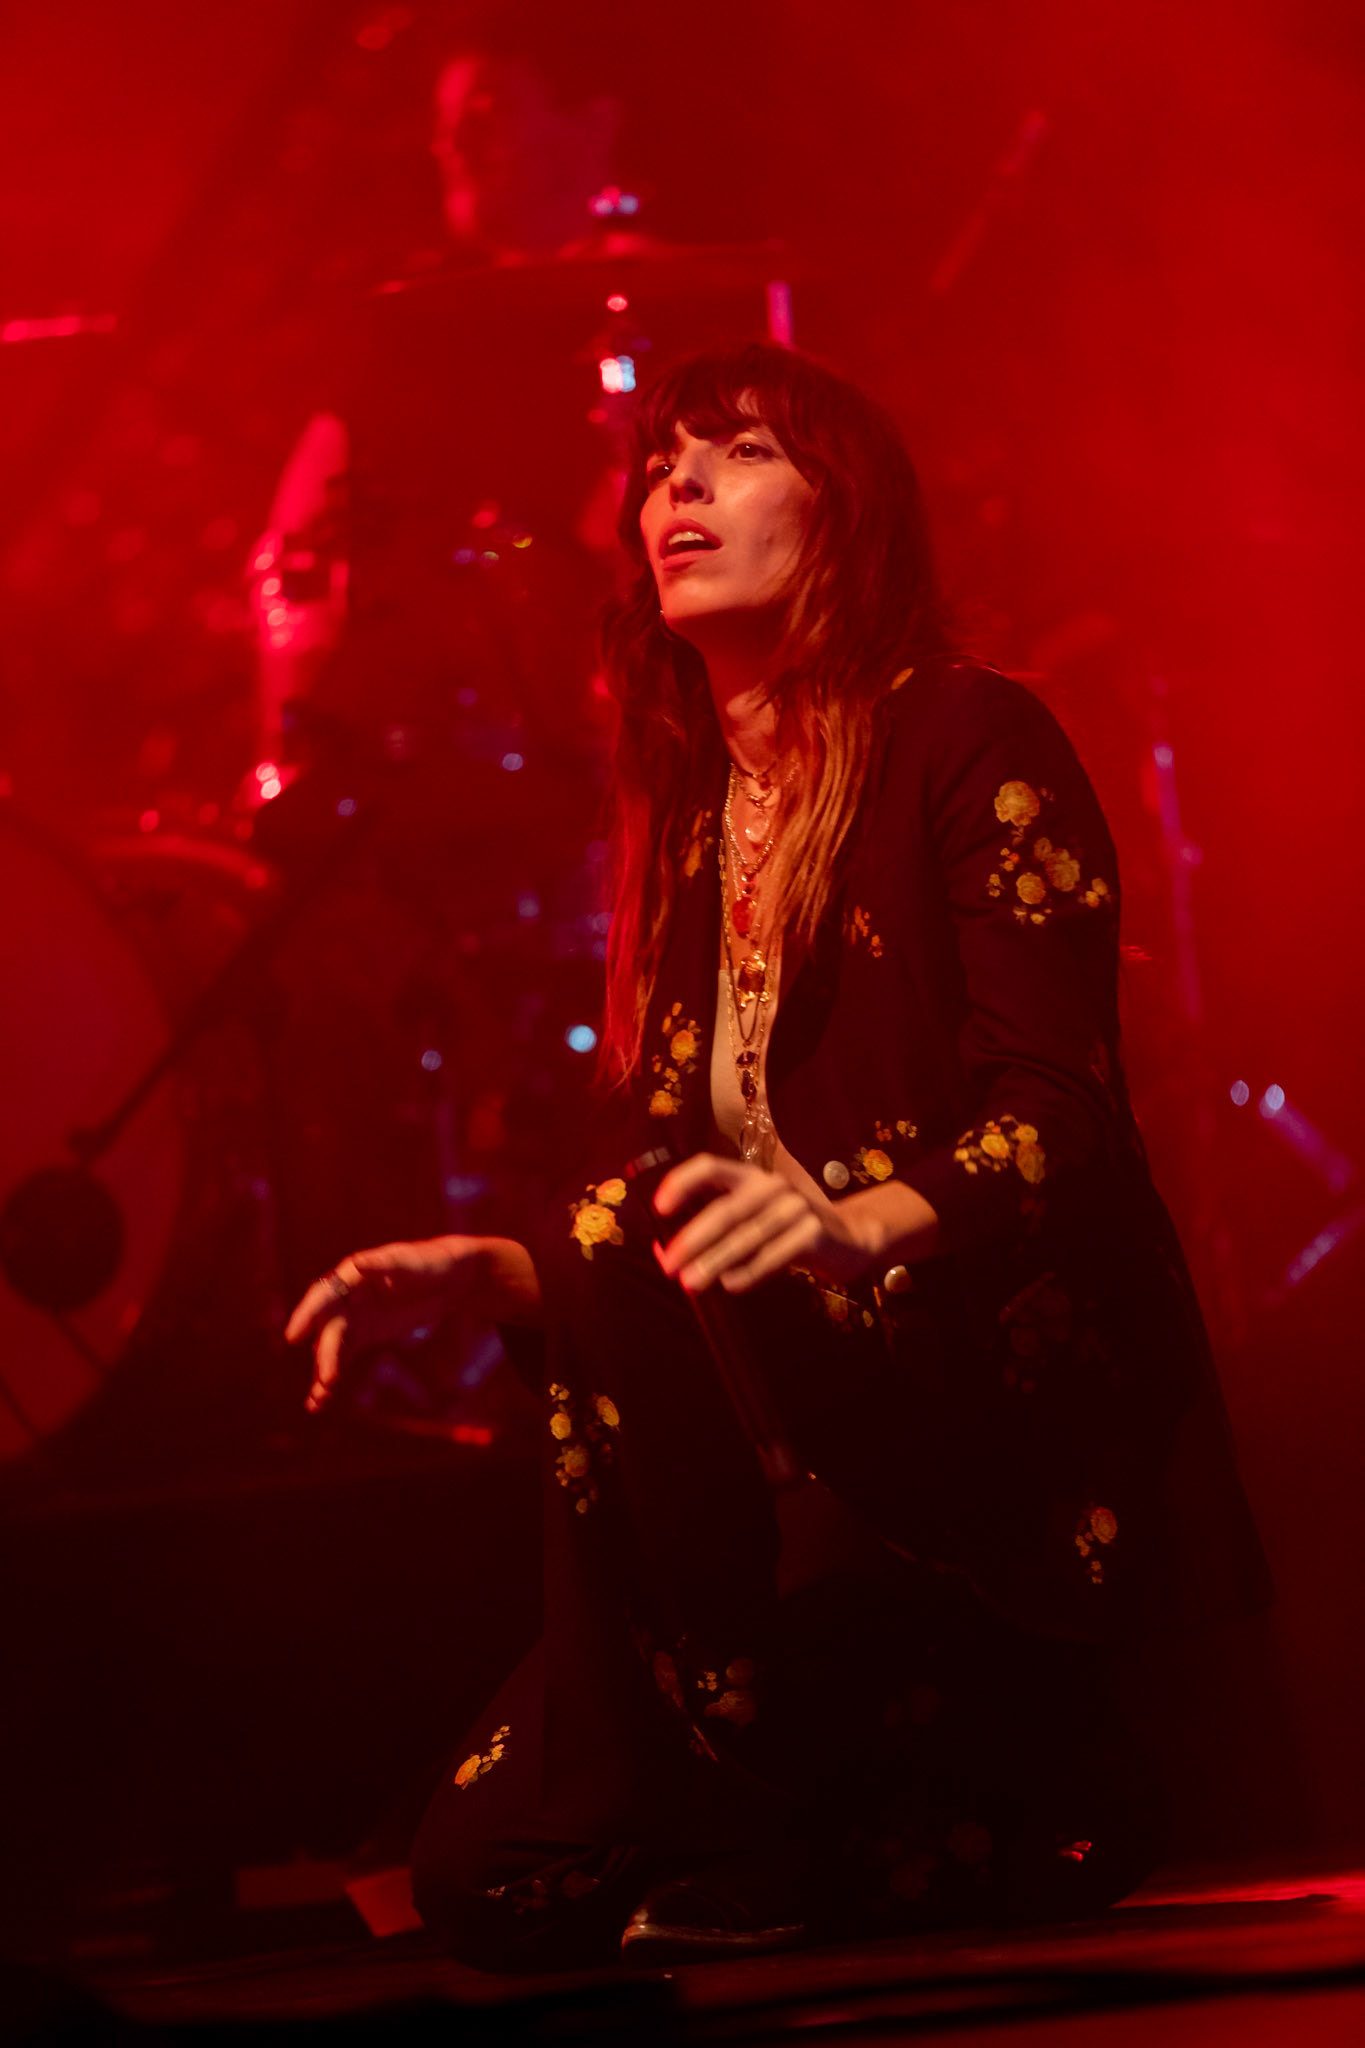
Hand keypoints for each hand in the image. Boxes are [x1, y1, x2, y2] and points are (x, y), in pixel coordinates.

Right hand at [284, 1235, 539, 1411]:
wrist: (451, 1277)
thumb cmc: (431, 1263)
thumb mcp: (412, 1264)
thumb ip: (383, 1265)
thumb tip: (356, 1263)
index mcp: (353, 1274)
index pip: (324, 1295)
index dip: (308, 1315)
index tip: (294, 1336)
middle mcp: (346, 1296)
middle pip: (329, 1328)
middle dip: (325, 1354)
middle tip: (328, 1379)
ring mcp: (354, 1317)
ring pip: (331, 1346)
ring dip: (323, 1370)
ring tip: (320, 1398)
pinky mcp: (363, 1335)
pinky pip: (342, 1357)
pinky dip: (330, 1376)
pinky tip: (320, 1400)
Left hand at [649, 1155, 848, 1295]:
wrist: (850, 1239)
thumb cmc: (788, 1232)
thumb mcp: (755, 1221)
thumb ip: (717, 1232)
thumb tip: (664, 1252)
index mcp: (751, 1176)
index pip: (710, 1167)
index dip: (682, 1182)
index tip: (660, 1208)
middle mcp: (772, 1185)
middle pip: (724, 1210)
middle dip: (692, 1240)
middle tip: (669, 1265)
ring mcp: (796, 1207)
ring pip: (746, 1236)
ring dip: (714, 1261)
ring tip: (691, 1282)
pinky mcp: (814, 1232)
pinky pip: (774, 1255)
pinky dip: (749, 1271)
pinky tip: (730, 1284)